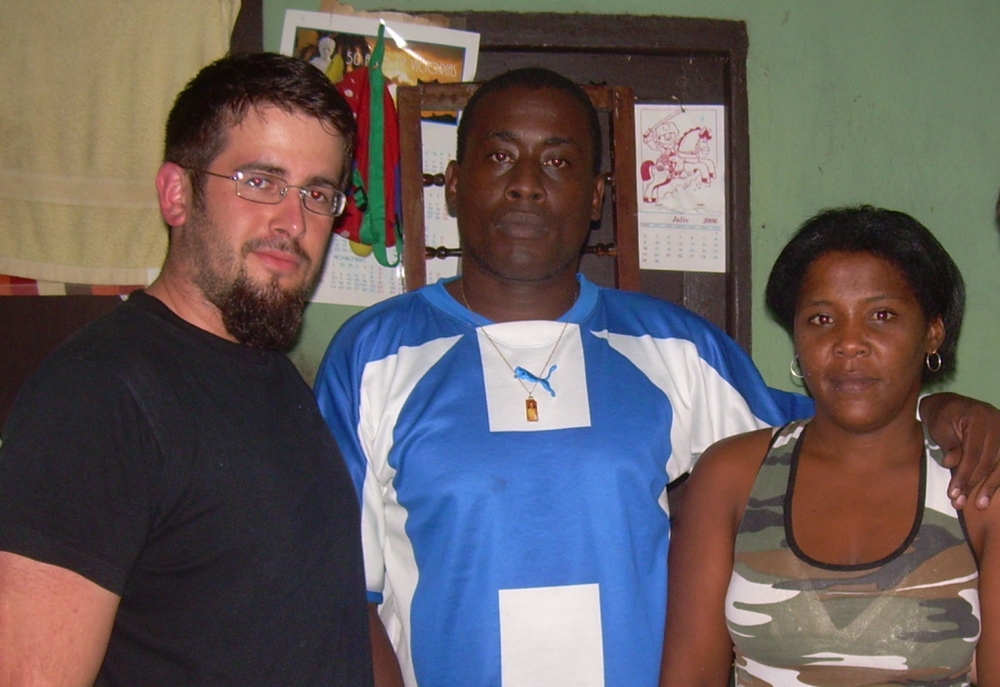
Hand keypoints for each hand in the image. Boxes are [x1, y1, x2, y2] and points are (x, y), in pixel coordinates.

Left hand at [920, 392, 999, 508]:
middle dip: (973, 484)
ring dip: (989, 487)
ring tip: (979, 505)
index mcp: (979, 418)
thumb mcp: (939, 426)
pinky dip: (998, 479)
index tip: (953, 493)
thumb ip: (948, 444)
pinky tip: (991, 493)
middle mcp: (997, 424)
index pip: (973, 453)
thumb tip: (953, 464)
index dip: (964, 475)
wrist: (951, 404)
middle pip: (988, 461)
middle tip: (960, 502)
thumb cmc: (942, 416)